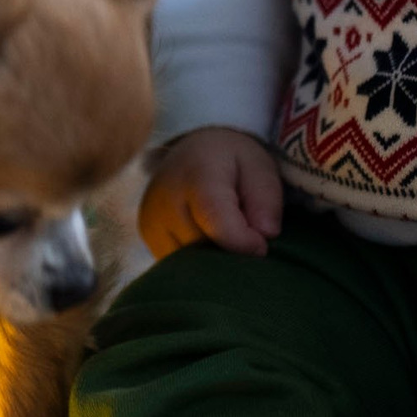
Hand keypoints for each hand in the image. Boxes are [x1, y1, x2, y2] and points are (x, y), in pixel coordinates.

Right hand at [138, 127, 283, 258]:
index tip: (261, 244)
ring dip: (214, 259)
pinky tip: (207, 238)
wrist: (191, 151)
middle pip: (205, 249)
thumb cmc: (231, 161)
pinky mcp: (149, 236)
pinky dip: (198, 260)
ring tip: (224, 233)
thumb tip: (266, 234)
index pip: (217, 223)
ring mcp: (152, 221)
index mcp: (197, 175)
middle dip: (231, 252)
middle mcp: (165, 200)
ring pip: (191, 264)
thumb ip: (267, 199)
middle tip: (245, 234)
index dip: (244, 243)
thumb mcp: (259, 166)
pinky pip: (179, 265)